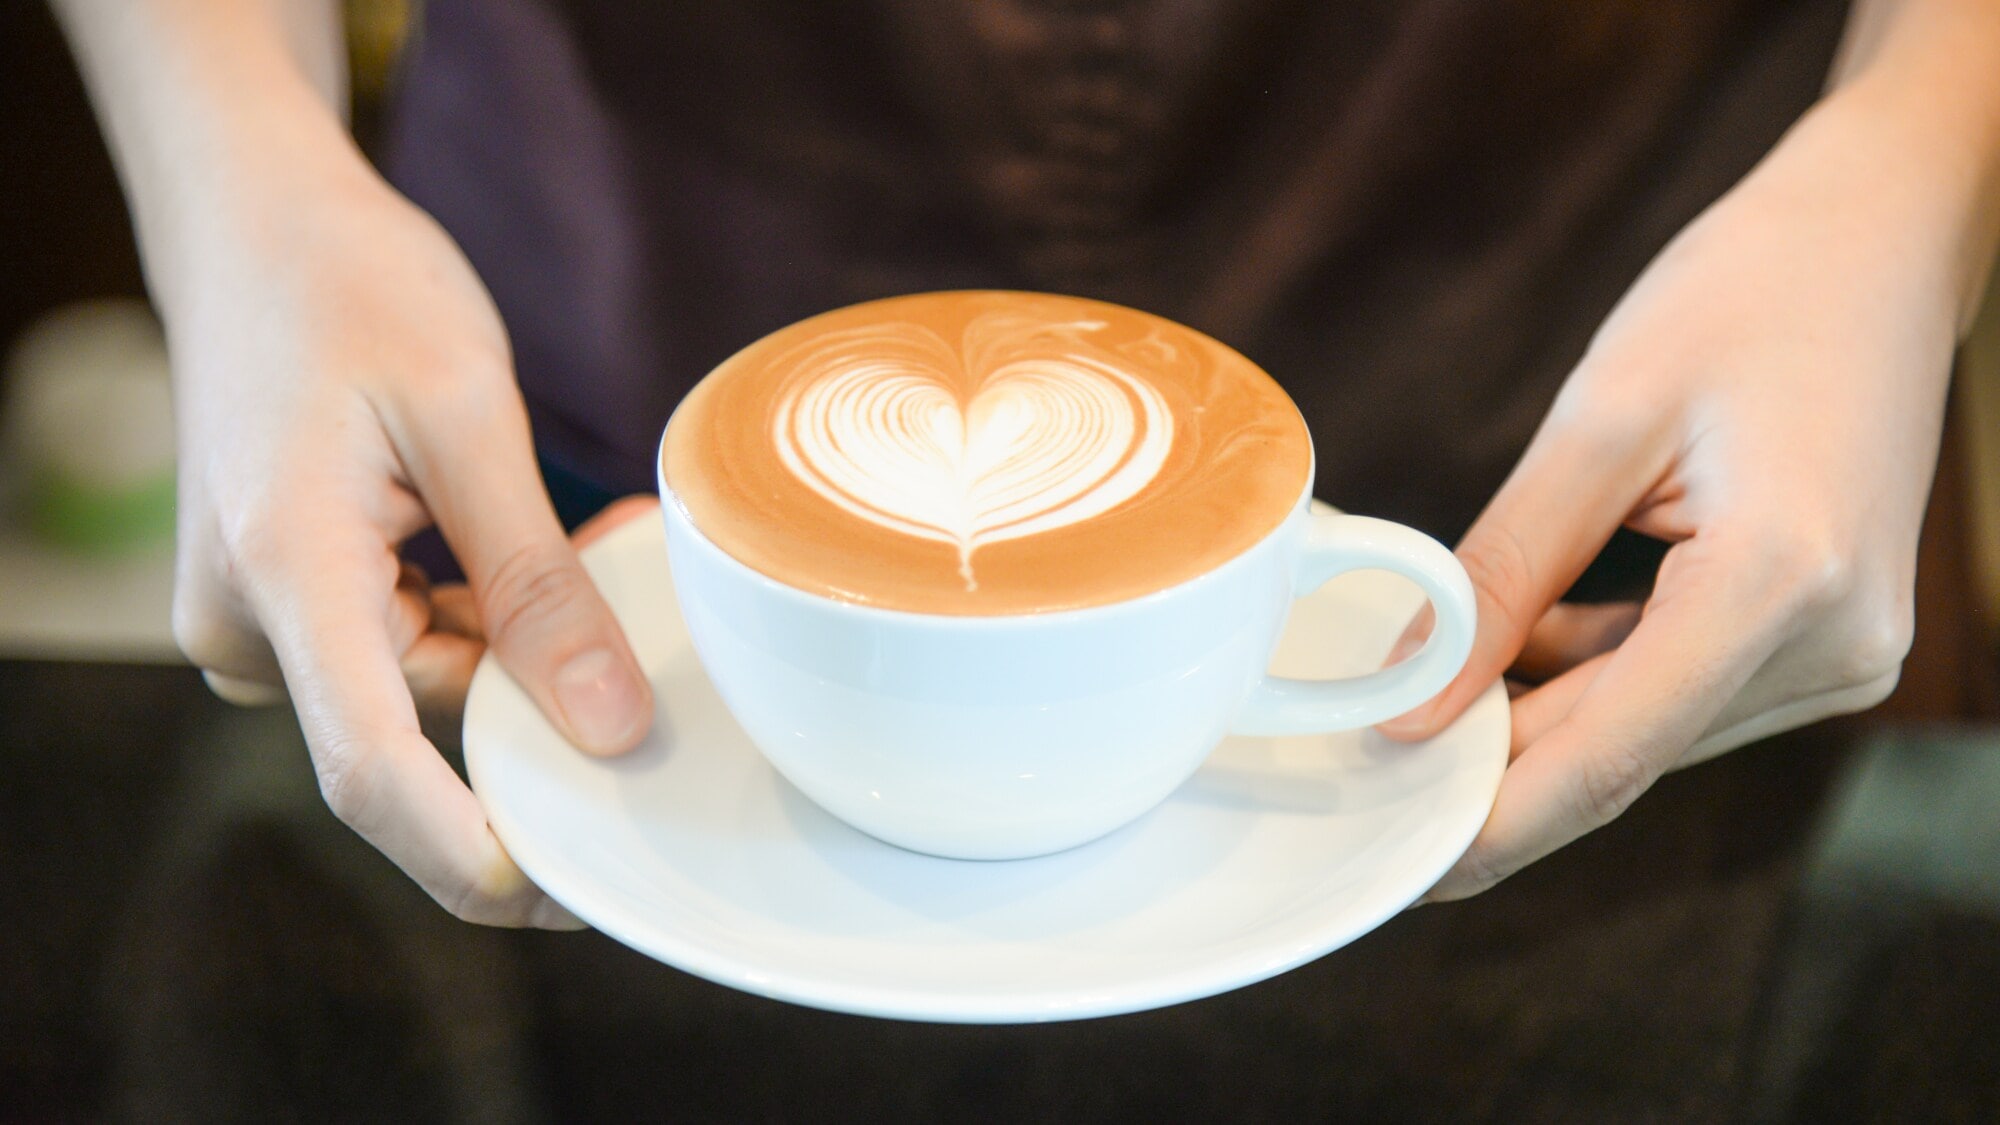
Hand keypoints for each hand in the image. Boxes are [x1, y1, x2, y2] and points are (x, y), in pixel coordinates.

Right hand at [166, 159, 652, 926]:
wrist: (252, 219)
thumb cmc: (351, 286)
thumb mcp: (468, 417)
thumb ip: (537, 582)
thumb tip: (607, 725)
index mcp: (285, 574)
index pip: (371, 772)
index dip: (473, 855)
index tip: (573, 897)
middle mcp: (251, 622)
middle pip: (419, 731)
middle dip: (536, 696)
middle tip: (624, 592)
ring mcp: (262, 618)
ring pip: (422, 691)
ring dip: (513, 645)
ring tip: (578, 535)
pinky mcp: (290, 601)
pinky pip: (400, 650)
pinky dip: (476, 618)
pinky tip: (523, 545)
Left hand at [1377, 89, 1978, 900]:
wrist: (1884, 236)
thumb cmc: (1751, 293)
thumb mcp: (1599, 421)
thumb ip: (1503, 571)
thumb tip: (1415, 697)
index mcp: (1783, 582)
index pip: (1608, 758)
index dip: (1493, 822)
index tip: (1399, 865)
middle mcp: (1835, 642)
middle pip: (1625, 750)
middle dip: (1497, 768)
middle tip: (1374, 775)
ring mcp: (1846, 648)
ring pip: (1649, 726)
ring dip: (1541, 715)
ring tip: (1429, 687)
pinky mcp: (1831, 634)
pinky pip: (1684, 687)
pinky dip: (1596, 675)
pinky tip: (1521, 641)